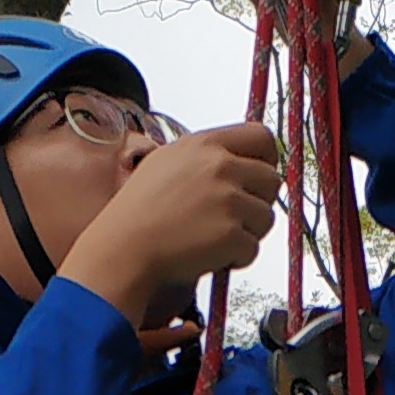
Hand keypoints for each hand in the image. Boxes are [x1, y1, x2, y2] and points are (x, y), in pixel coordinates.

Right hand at [59, 121, 283, 327]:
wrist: (123, 248)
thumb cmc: (139, 211)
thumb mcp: (167, 163)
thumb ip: (205, 157)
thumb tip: (239, 162)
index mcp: (204, 145)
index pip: (262, 136)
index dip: (266, 159)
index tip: (257, 178)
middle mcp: (220, 166)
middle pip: (272, 179)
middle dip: (258, 201)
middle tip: (233, 217)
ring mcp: (228, 200)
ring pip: (266, 217)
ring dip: (247, 232)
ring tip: (214, 238)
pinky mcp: (230, 234)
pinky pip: (253, 248)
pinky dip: (236, 258)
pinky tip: (210, 255)